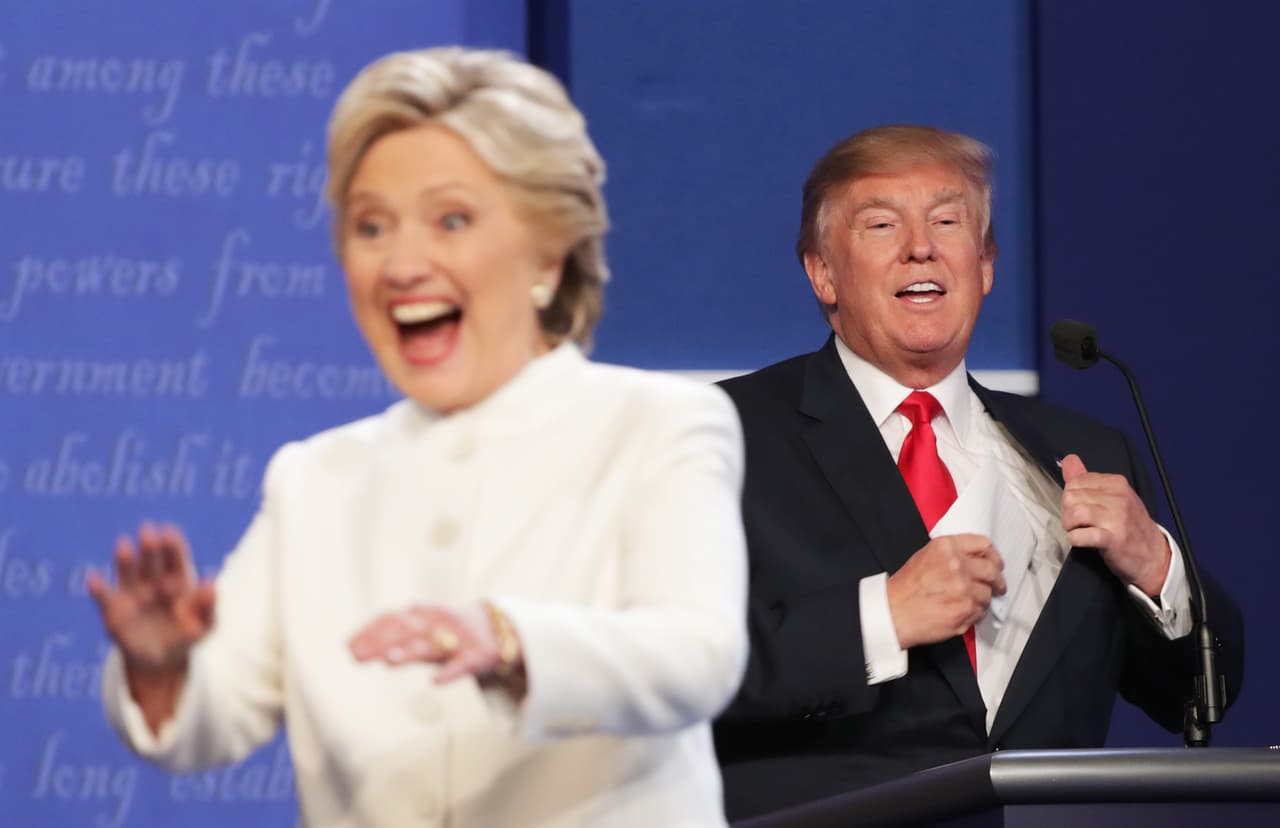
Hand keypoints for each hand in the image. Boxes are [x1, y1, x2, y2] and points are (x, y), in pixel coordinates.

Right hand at [87, 522, 216, 674]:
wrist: (161, 660)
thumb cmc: (186, 636)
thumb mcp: (205, 626)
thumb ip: (208, 607)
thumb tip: (211, 586)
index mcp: (178, 580)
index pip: (176, 559)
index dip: (172, 546)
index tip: (169, 533)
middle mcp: (153, 581)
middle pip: (151, 561)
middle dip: (149, 547)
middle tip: (147, 531)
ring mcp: (132, 593)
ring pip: (127, 573)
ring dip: (125, 560)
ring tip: (123, 545)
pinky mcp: (113, 610)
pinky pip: (104, 596)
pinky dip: (98, 587)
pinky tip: (94, 578)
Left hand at [349, 603, 520, 687]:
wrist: (500, 630)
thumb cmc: (452, 632)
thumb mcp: (423, 630)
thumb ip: (393, 636)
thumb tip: (353, 646)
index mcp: (424, 615)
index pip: (393, 619)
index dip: (371, 631)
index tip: (349, 645)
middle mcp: (439, 623)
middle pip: (407, 631)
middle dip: (381, 642)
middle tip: (357, 656)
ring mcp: (458, 639)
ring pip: (432, 645)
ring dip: (410, 651)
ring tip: (389, 661)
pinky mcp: (476, 656)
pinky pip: (462, 665)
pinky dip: (449, 672)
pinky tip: (435, 682)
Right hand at [886, 534, 1005, 649]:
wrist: (893, 612)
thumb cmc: (905, 589)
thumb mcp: (925, 556)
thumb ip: (952, 553)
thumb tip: (976, 560)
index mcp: (946, 547)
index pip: (984, 544)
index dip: (993, 556)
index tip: (996, 564)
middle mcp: (957, 564)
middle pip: (992, 570)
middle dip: (997, 580)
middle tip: (997, 586)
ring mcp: (964, 588)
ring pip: (988, 594)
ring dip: (981, 599)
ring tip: (965, 602)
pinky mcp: (966, 609)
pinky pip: (981, 611)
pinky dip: (974, 614)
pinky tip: (959, 612)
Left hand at [1061, 453, 1169, 595]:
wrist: (1153, 555)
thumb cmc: (1130, 526)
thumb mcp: (1113, 497)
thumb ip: (1087, 479)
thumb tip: (1069, 459)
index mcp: (1117, 483)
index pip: (1075, 481)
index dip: (1070, 497)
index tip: (1081, 508)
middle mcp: (1118, 497)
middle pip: (1070, 497)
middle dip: (1067, 512)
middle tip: (1079, 523)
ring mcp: (1117, 518)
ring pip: (1074, 513)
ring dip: (1070, 526)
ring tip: (1080, 531)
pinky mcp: (1114, 539)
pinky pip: (1081, 535)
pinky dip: (1075, 539)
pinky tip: (1082, 540)